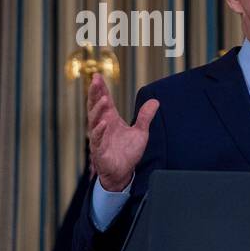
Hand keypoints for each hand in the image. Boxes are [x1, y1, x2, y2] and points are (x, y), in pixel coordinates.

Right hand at [87, 73, 158, 192]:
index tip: (97, 76)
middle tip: (95, 80)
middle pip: (95, 106)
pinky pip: (97, 139)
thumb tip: (155, 101)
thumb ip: (145, 117)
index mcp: (110, 119)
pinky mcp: (99, 150)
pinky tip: (103, 123)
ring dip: (98, 109)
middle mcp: (102, 126)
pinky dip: (99, 131)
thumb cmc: (127, 153)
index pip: (104, 101)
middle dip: (94, 93)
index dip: (100, 89)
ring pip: (94, 120)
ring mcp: (99, 138)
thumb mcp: (140, 132)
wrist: (122, 174)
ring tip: (103, 98)